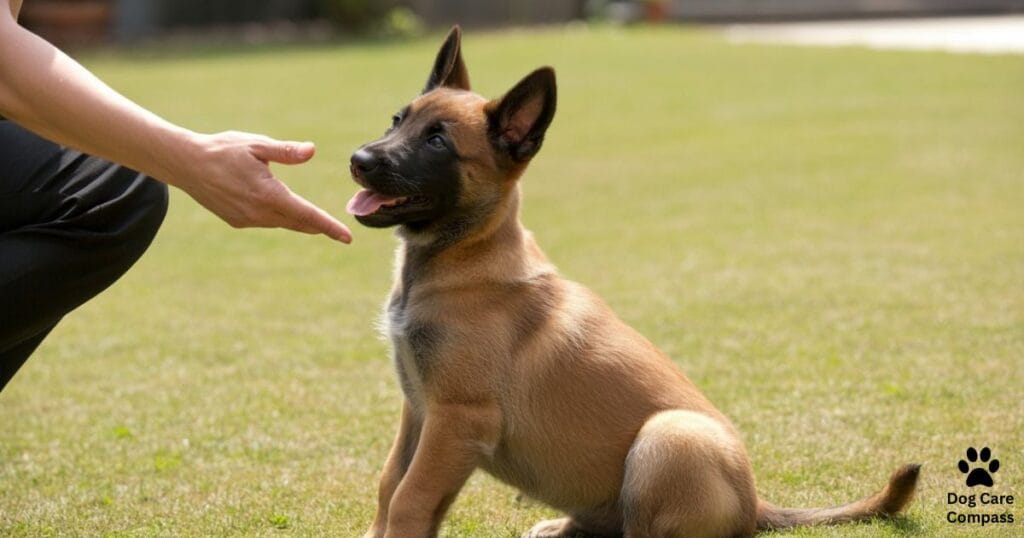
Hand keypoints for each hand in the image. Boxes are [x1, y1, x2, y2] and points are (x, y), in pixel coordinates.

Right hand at [168, 131, 351, 242]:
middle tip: (339, 232)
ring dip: (298, 220)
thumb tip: (312, 151)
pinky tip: (280, 209)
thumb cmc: (223, 150)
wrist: (185, 164)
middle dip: (318, 226)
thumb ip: (286, 151)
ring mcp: (247, 220)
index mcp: (269, 195)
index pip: (307, 215)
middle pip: (298, 223)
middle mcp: (259, 213)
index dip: (329, 227)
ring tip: (315, 221)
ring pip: (282, 223)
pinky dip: (278, 217)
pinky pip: (265, 221)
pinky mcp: (237, 221)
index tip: (347, 238)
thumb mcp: (257, 145)